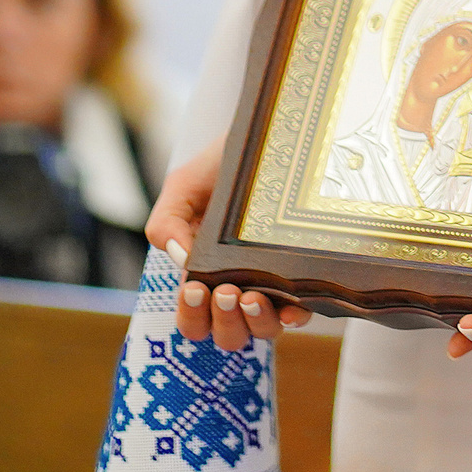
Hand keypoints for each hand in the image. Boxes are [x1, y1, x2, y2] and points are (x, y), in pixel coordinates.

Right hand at [148, 141, 312, 350]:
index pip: (194, 320)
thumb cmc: (222, 165)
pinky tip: (289, 304)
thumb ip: (167, 221)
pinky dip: (293, 316)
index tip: (194, 288)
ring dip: (253, 323)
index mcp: (205, 273)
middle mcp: (239, 286)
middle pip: (228, 336)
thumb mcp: (184, 186)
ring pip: (262, 332)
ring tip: (249, 294)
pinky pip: (302, 312)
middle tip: (225, 289)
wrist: (268, 135)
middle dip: (222, 322)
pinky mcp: (304, 274)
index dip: (192, 316)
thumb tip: (180, 259)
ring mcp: (273, 284)